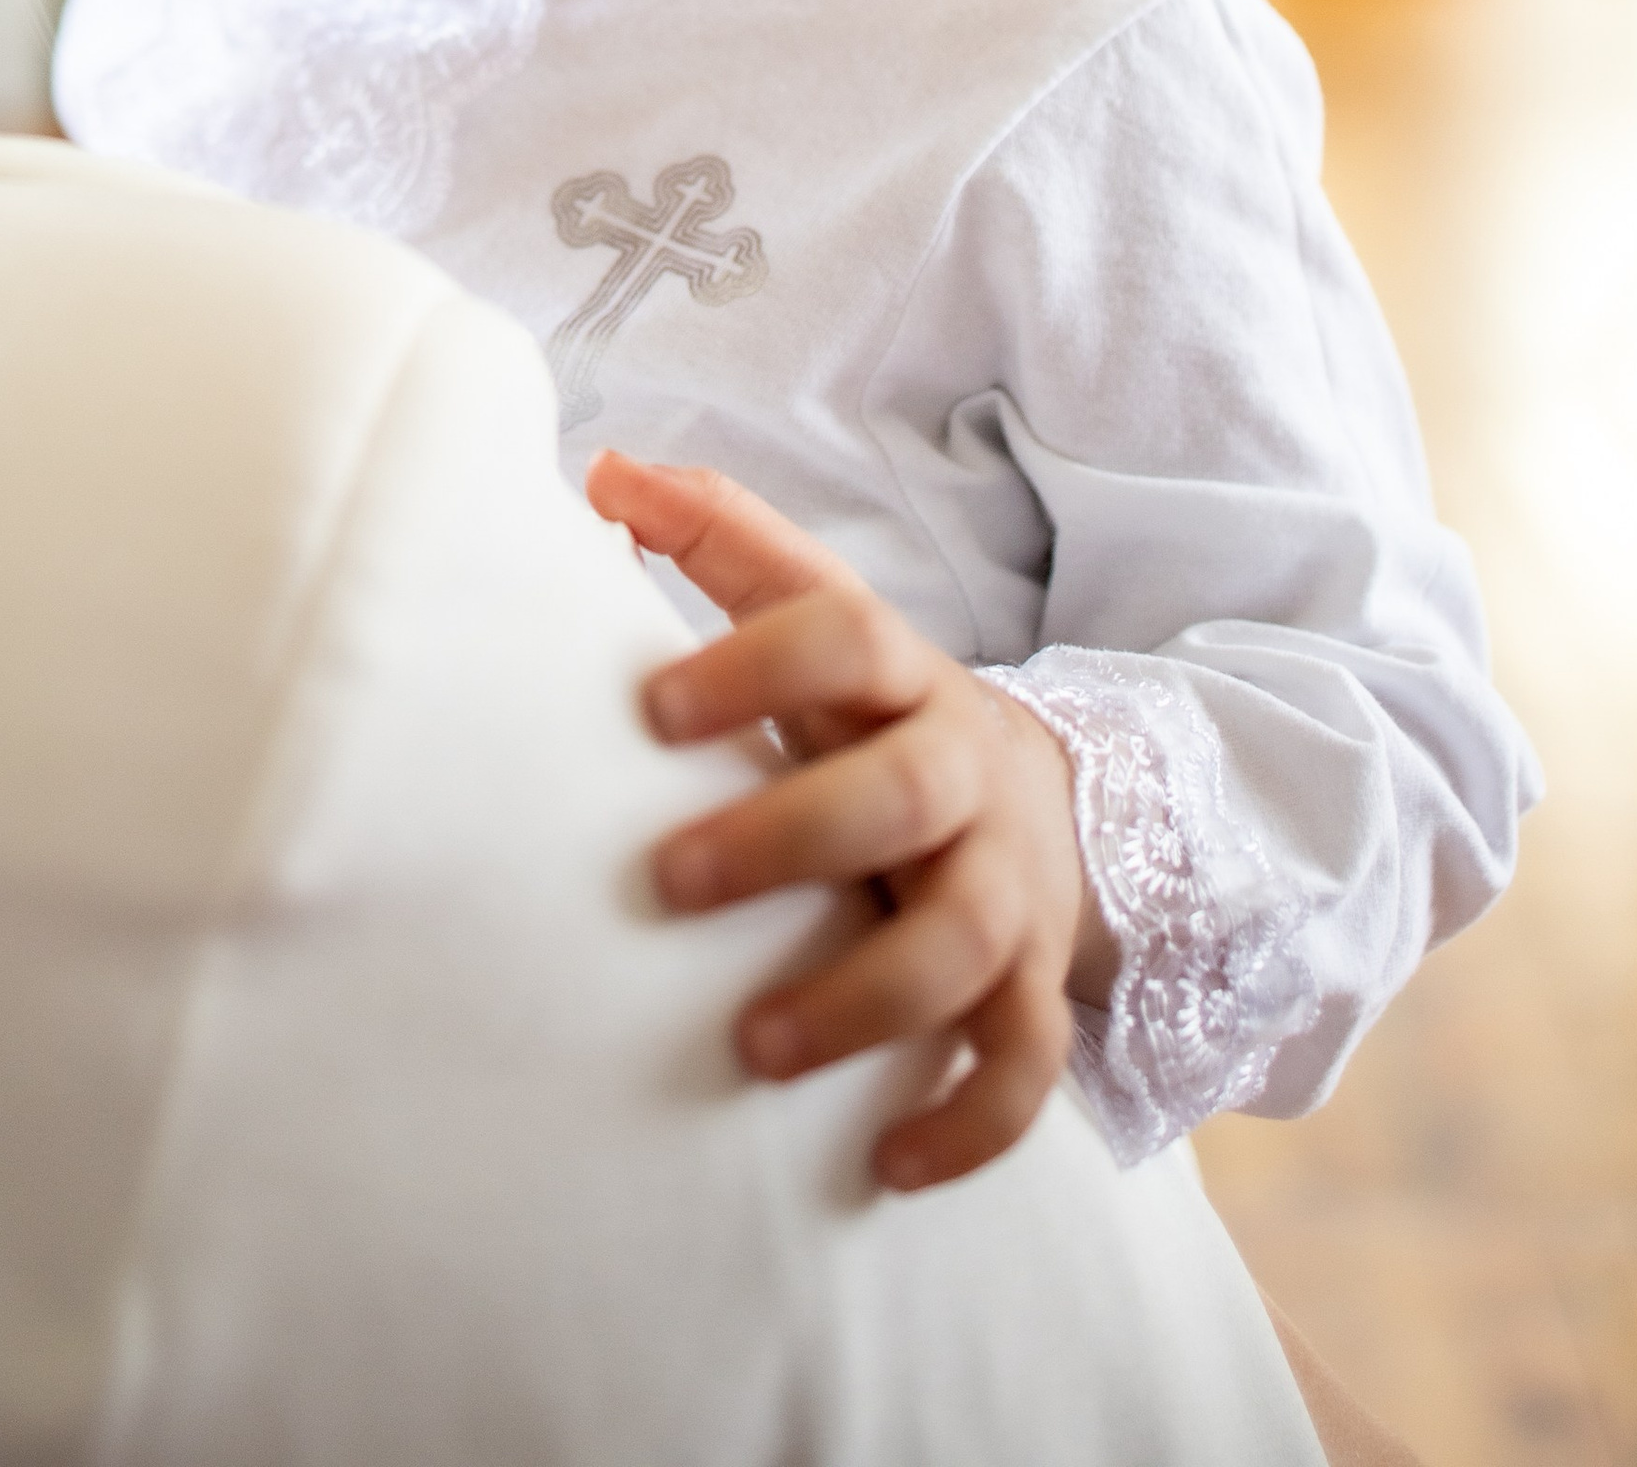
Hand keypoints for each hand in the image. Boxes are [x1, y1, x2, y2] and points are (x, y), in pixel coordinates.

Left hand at [592, 446, 1112, 1191]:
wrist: (1034, 790)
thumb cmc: (868, 703)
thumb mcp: (810, 608)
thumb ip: (716, 535)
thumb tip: (601, 469)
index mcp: (895, 671)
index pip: (840, 634)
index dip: (753, 662)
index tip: (650, 708)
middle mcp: (959, 771)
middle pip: (901, 795)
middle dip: (790, 837)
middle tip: (671, 882)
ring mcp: (1006, 885)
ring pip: (962, 943)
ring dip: (863, 1000)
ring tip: (755, 1049)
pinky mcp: (1032, 983)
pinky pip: (1027, 1064)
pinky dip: (971, 1121)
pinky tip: (888, 1165)